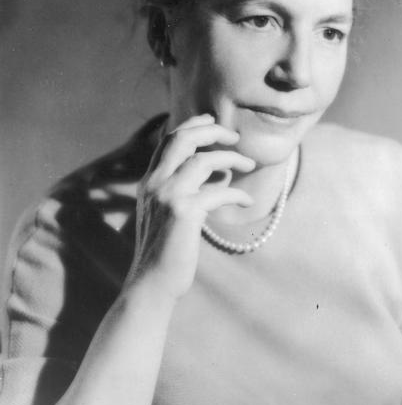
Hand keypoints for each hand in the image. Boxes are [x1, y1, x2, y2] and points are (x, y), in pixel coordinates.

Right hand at [125, 114, 254, 299]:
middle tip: (234, 137)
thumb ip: (176, 189)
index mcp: (149, 181)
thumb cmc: (164, 250)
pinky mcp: (184, 212)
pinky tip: (248, 200)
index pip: (169, 140)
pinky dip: (238, 193)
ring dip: (232, 158)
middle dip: (212, 130)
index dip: (192, 125)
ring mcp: (168, 196)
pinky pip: (219, 192)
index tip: (211, 121)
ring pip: (204, 159)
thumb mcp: (163, 212)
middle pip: (183, 138)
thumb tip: (209, 171)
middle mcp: (155, 183)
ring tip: (249, 164)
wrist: (152, 283)